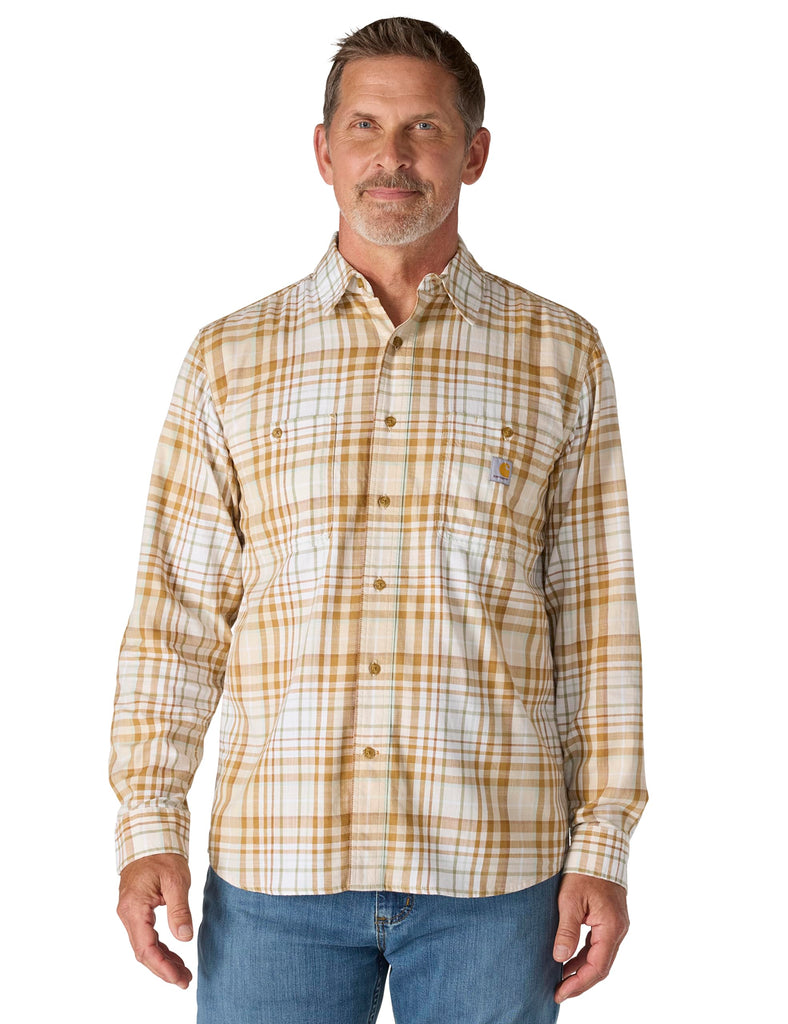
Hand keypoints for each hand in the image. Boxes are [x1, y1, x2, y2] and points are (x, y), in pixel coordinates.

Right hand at [117, 853, 193, 988]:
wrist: (150, 837)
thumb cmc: (163, 855)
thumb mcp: (176, 880)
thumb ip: (179, 910)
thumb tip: (184, 938)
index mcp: (134, 908)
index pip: (146, 947)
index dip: (162, 966)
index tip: (178, 978)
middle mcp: (128, 914)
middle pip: (143, 952)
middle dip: (163, 969)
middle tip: (185, 981)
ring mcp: (130, 913)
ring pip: (144, 946)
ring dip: (163, 961)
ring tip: (183, 973)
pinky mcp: (137, 911)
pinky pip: (146, 936)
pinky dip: (160, 948)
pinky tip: (174, 956)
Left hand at [552, 873, 628, 1002]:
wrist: (600, 847)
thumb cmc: (585, 870)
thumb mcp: (570, 899)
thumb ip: (567, 930)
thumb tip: (560, 958)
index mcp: (611, 928)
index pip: (597, 967)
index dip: (578, 983)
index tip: (560, 993)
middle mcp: (618, 930)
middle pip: (601, 966)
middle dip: (580, 982)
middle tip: (558, 992)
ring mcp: (616, 925)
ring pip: (600, 957)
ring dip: (581, 969)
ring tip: (560, 979)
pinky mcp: (610, 920)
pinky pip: (598, 945)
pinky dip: (584, 955)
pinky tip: (568, 959)